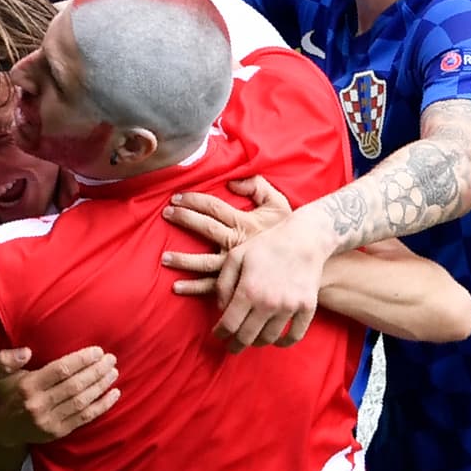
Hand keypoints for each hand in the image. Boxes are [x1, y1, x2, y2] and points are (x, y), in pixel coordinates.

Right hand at [0, 345, 119, 446]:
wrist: (0, 429)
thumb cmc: (3, 392)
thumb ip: (7, 359)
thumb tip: (27, 351)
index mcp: (27, 386)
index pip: (60, 370)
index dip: (81, 360)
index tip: (97, 351)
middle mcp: (39, 405)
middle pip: (75, 386)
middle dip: (96, 371)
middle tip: (111, 359)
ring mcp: (49, 421)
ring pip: (82, 402)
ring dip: (101, 386)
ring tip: (113, 372)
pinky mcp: (57, 432)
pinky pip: (84, 418)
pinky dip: (102, 406)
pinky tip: (114, 394)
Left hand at [161, 176, 290, 294]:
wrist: (307, 258)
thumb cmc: (288, 230)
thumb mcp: (278, 203)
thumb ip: (258, 186)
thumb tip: (234, 182)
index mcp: (245, 222)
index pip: (213, 207)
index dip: (192, 200)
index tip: (175, 198)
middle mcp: (239, 242)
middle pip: (205, 228)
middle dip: (183, 219)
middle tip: (166, 214)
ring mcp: (238, 266)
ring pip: (204, 261)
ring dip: (182, 260)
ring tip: (164, 257)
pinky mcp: (239, 284)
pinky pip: (214, 287)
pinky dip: (194, 287)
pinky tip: (177, 287)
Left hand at [211, 211, 327, 350]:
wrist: (305, 238)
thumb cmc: (266, 245)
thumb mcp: (236, 256)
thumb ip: (223, 284)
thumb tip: (221, 310)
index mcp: (248, 290)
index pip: (229, 325)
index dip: (221, 334)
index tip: (219, 335)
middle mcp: (268, 303)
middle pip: (247, 337)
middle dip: (236, 345)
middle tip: (232, 347)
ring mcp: (289, 307)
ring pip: (269, 339)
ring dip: (257, 343)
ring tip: (252, 340)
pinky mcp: (307, 308)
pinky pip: (295, 336)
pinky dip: (284, 343)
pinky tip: (276, 341)